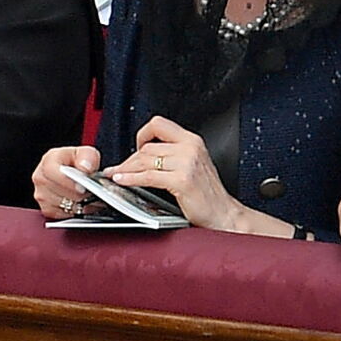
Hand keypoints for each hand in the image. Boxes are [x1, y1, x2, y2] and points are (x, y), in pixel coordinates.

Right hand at [33, 144, 101, 219]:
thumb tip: (85, 168)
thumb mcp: (86, 153)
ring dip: (78, 204)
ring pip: (60, 205)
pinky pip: (61, 215)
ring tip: (89, 199)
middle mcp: (41, 178)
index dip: (67, 181)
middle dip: (77, 194)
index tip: (82, 187)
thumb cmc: (78, 163)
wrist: (75, 174)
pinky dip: (74, 212)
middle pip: (56, 191)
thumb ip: (88, 157)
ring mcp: (41, 195)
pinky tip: (82, 205)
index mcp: (48, 161)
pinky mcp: (47, 209)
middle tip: (90, 194)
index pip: (51, 171)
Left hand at [106, 116, 240, 231]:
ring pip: (145, 160)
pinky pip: (148, 176)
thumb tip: (143, 155)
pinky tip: (122, 180)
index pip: (159, 125)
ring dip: (126, 169)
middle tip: (118, 169)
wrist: (224, 215)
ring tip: (115, 175)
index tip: (135, 148)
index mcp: (192, 141)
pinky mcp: (182, 180)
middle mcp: (190, 148)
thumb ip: (173, 155)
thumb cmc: (208, 196)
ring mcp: (187, 163)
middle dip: (129, 160)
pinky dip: (131, 178)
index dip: (142, 135)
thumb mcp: (192, 166)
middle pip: (148, 146)